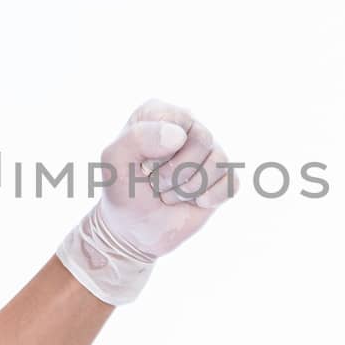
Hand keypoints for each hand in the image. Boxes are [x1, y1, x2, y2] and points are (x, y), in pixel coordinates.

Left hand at [56, 98, 237, 304]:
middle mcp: (188, 127)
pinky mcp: (223, 177)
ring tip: (171, 193)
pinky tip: (193, 201)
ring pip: (219, 162)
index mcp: (159, 114)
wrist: (134, 231)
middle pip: (203, 140)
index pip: (177, 121)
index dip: (161, 152)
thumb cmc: (123, 192)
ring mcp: (209, 152)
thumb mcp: (113, 164)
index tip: (143, 166)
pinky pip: (231, 183)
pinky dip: (210, 199)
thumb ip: (135, 139)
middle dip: (177, 172)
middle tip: (158, 184)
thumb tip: (179, 136)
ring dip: (189, 189)